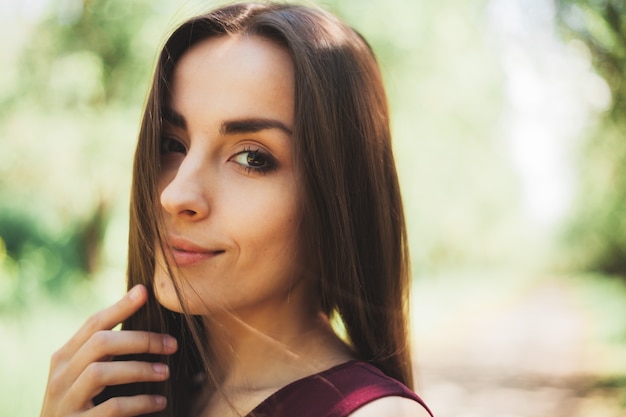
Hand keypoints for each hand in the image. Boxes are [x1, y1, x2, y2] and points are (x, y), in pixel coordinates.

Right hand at [40, 284, 177, 416]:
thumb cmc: (83, 406)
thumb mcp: (83, 376)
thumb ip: (104, 352)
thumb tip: (141, 312)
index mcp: (64, 358)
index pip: (93, 324)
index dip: (119, 306)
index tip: (145, 292)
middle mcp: (60, 376)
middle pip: (100, 343)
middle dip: (141, 339)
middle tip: (172, 344)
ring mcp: (65, 402)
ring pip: (101, 372)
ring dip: (140, 369)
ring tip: (166, 372)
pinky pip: (111, 408)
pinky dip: (140, 402)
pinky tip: (159, 402)